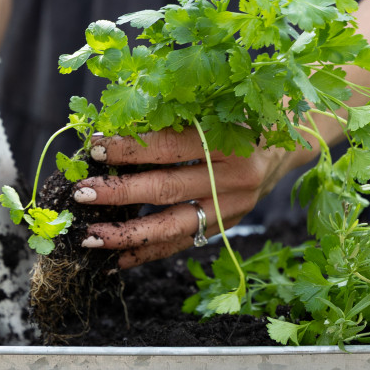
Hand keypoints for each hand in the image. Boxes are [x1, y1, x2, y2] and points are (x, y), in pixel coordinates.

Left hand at [72, 129, 305, 268]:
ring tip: (90, 236)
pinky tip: (116, 259)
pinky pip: (181, 244)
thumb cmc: (239, 118)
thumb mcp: (213, 109)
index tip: (96, 148)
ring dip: (127, 234)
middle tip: (83, 193)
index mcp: (228, 140)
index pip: (170, 146)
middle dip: (120, 193)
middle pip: (167, 188)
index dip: (130, 148)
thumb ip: (171, 120)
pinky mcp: (227, 227)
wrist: (286, 144)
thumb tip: (113, 134)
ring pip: (173, 226)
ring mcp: (232, 208)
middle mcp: (233, 178)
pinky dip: (146, 253)